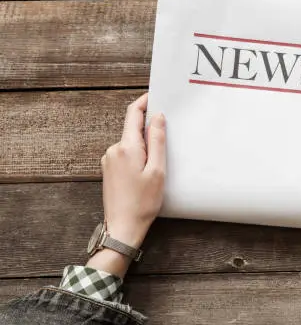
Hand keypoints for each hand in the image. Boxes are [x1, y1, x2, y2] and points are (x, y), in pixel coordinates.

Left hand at [100, 93, 166, 248]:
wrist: (122, 228)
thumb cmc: (143, 203)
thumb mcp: (157, 170)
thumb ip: (158, 141)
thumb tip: (158, 117)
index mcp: (127, 147)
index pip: (133, 113)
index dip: (145, 102)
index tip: (156, 96)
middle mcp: (114, 150)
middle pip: (132, 128)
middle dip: (149, 127)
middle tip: (168, 131)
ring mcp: (109, 160)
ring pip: (130, 143)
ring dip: (145, 145)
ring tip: (159, 161)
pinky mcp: (109, 170)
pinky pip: (126, 154)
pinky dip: (138, 155)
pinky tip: (148, 171)